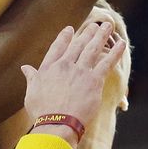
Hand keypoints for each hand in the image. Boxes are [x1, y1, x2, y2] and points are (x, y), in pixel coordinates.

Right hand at [20, 22, 124, 145]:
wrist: (57, 123)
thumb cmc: (42, 112)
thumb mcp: (31, 92)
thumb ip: (31, 78)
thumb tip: (25, 68)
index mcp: (48, 68)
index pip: (57, 47)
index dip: (64, 37)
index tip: (70, 29)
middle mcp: (65, 66)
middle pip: (78, 45)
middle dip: (87, 33)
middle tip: (94, 25)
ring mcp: (80, 72)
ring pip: (93, 49)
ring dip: (101, 35)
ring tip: (107, 26)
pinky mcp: (94, 81)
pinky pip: (107, 63)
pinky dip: (115, 52)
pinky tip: (122, 44)